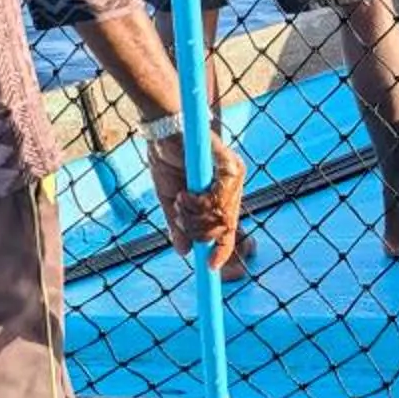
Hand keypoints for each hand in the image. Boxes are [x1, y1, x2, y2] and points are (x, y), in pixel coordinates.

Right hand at [145, 129, 245, 277]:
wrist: (163, 130)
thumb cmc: (168, 160)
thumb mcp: (171, 199)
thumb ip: (179, 225)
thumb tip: (184, 252)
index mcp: (222, 193)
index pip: (229, 228)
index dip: (221, 250)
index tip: (210, 267)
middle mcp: (234, 185)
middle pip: (225, 227)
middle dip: (198, 231)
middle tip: (180, 215)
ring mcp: (234, 175)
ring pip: (220, 217)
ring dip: (194, 217)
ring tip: (180, 200)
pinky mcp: (230, 166)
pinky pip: (217, 200)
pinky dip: (197, 204)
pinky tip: (185, 195)